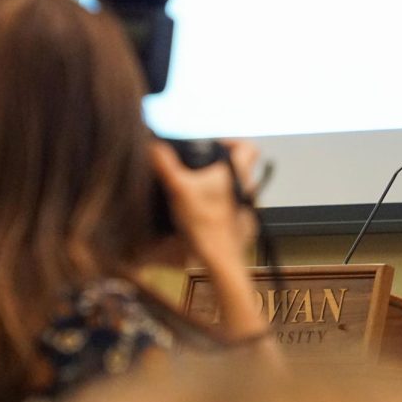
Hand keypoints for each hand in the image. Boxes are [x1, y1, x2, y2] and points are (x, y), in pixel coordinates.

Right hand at [150, 139, 273, 346]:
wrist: (220, 260)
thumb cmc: (204, 222)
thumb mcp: (179, 188)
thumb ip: (165, 164)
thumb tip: (153, 145)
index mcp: (238, 173)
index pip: (248, 147)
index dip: (232, 142)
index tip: (213, 146)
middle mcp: (247, 188)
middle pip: (240, 167)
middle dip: (219, 166)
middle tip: (198, 169)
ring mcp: (248, 208)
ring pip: (236, 189)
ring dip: (219, 187)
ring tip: (195, 191)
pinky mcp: (244, 225)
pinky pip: (234, 208)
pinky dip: (220, 206)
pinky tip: (201, 213)